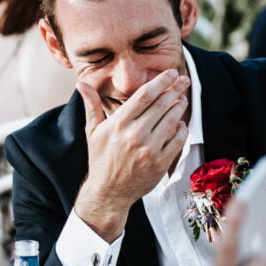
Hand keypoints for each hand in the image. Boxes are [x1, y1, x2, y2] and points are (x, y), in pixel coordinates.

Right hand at [73, 70, 189, 240]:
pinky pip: (177, 141)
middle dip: (175, 90)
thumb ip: (91, 106)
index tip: (170, 73)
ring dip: (179, 107)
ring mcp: (149, 149)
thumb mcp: (93, 132)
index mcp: (118, 124)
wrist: (108, 192)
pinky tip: (181, 124)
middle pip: (161, 105)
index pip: (144, 95)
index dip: (160, 81)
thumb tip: (81, 84)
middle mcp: (134, 134)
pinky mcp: (160, 163)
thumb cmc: (100, 160)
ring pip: (171, 120)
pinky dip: (182, 130)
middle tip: (184, 80)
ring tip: (183, 99)